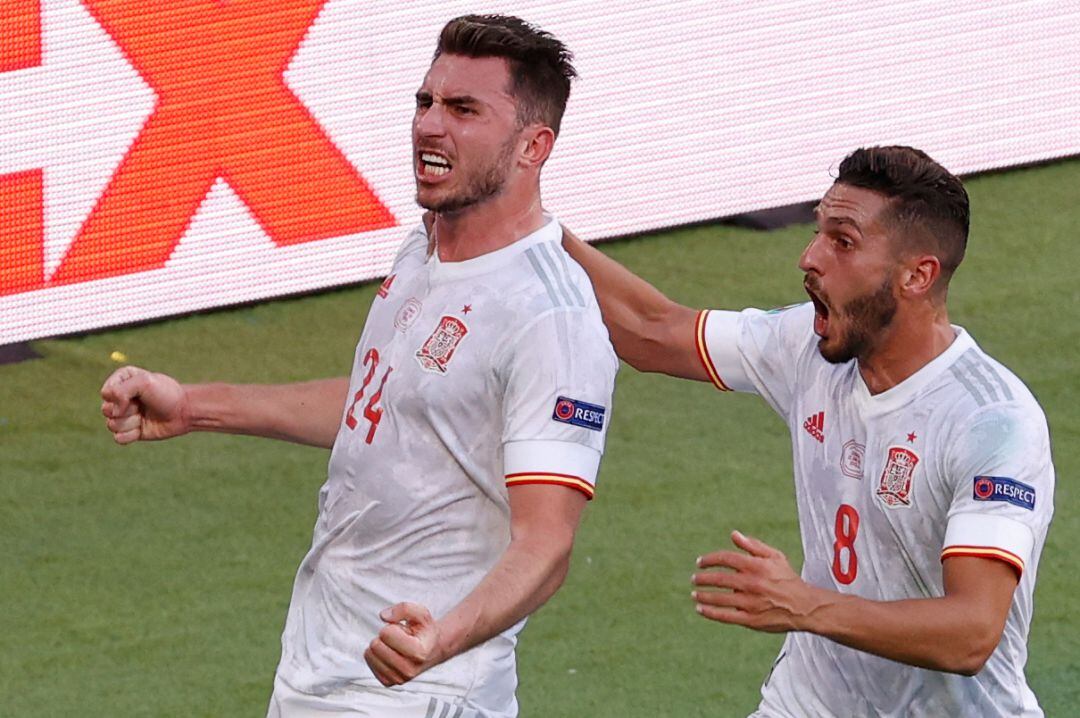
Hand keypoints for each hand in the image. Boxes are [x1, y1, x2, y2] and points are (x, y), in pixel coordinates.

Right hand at [100, 366, 189, 443]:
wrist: (184, 412)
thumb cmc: (166, 394)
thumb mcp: (144, 382)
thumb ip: (121, 390)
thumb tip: (113, 411)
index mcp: (121, 380)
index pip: (105, 393)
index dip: (120, 397)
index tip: (139, 394)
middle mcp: (119, 397)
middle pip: (105, 410)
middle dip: (126, 411)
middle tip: (143, 406)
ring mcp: (123, 415)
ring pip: (111, 425)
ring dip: (131, 423)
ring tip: (145, 416)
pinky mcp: (129, 431)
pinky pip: (118, 438)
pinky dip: (132, 435)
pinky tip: (143, 428)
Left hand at [364, 602, 444, 686]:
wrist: (431, 650)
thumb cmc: (424, 631)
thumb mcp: (421, 613)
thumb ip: (404, 608)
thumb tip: (384, 616)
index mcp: (418, 654)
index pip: (386, 633)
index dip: (393, 626)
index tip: (405, 630)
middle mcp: (408, 670)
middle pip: (375, 645)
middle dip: (385, 636)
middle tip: (400, 638)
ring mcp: (398, 679)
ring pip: (369, 654)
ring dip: (381, 645)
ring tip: (397, 646)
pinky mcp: (388, 682)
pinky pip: (369, 662)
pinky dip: (377, 655)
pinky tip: (392, 654)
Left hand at [691, 530, 822, 632]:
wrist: (804, 606)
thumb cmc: (787, 579)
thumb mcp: (775, 557)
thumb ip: (753, 545)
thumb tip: (734, 534)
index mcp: (756, 566)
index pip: (725, 559)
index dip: (709, 560)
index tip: (700, 563)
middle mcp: (751, 583)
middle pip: (719, 579)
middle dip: (703, 579)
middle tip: (694, 579)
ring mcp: (750, 603)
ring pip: (720, 599)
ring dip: (704, 596)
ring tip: (694, 595)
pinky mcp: (751, 620)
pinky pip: (726, 616)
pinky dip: (711, 613)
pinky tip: (700, 609)